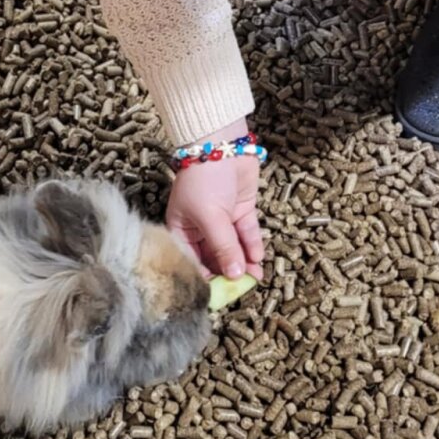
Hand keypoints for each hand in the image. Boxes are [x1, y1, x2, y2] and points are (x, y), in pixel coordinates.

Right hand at [167, 125, 263, 279]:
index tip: (221, 295)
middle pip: (215, 258)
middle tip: (243, 289)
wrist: (221, 143)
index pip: (192, 262)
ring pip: (233, 248)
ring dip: (244, 263)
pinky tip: (258, 259)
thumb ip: (223, 247)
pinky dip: (252, 247)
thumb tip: (235, 275)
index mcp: (181, 231)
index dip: (205, 279)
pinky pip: (246, 234)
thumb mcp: (210, 217)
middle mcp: (200, 228)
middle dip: (229, 273)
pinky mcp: (240, 211)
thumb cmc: (203, 178)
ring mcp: (222, 219)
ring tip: (255, 278)